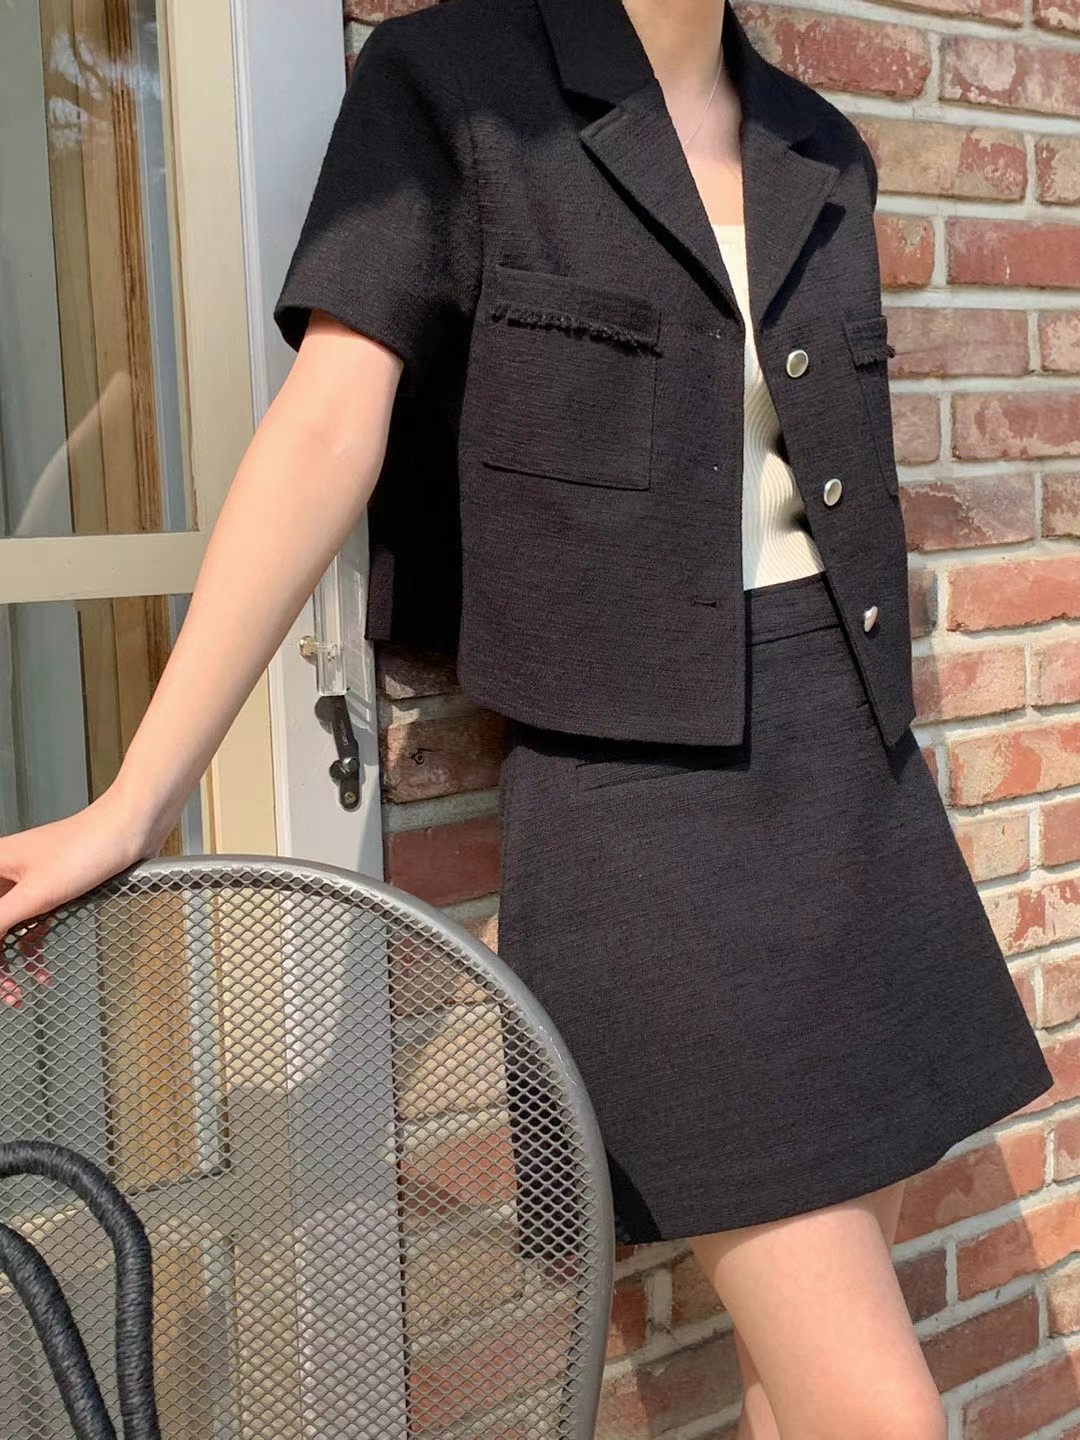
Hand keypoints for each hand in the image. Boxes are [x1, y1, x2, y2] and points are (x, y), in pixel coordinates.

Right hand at [0, 791, 153, 1008]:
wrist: (128, 830)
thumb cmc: (86, 847)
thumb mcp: (35, 894)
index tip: (0, 980)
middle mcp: (5, 872)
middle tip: (8, 993)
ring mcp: (28, 880)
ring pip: (8, 929)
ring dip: (13, 961)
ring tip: (19, 991)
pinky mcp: (51, 888)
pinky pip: (32, 924)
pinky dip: (33, 947)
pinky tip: (40, 968)